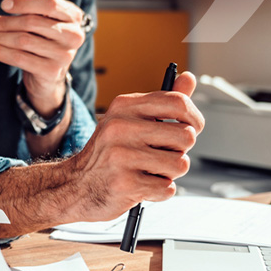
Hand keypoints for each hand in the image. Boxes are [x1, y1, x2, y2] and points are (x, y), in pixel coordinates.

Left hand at [0, 0, 86, 115]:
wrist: (49, 74)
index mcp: (74, 16)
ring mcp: (64, 55)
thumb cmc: (44, 39)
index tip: (4, 4)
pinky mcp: (51, 71)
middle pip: (32, 23)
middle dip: (4, 23)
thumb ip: (39, 0)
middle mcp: (74, 35)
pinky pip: (19, 58)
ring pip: (23, 41)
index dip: (24, 2)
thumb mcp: (43, 18)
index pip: (49, 3)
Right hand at [59, 71, 203, 221]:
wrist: (75, 185)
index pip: (178, 103)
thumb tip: (188, 78)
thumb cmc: (109, 153)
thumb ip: (163, 102)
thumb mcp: (130, 120)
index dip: (195, 118)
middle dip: (180, 150)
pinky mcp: (124, 183)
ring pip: (180, 164)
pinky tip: (141, 185)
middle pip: (185, 136)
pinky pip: (167, 188)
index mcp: (124, 106)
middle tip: (160, 155)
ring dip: (170, 173)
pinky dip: (159, 191)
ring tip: (148, 171)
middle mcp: (121, 126)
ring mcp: (121, 155)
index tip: (192, 128)